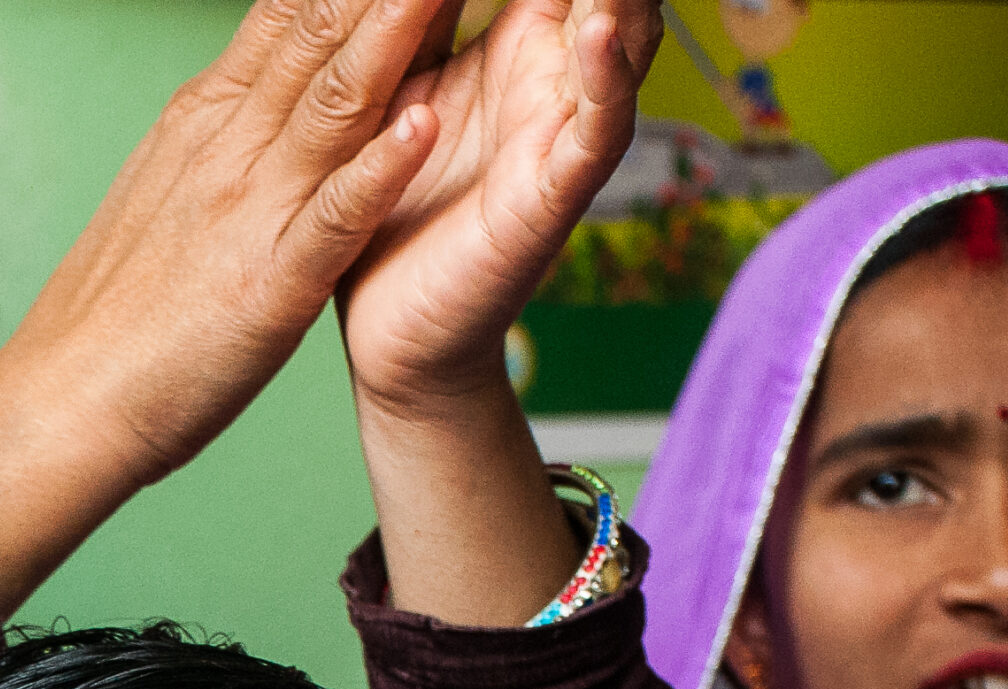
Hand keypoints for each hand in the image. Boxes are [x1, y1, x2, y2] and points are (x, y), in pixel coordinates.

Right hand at [0, 0, 452, 609]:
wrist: (60, 402)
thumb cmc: (113, 314)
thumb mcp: (163, 190)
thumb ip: (216, 134)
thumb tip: (248, 86)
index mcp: (204, 120)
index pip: (287, 13)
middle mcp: (228, 145)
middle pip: (318, 32)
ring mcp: (248, 210)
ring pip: (333, 101)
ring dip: (393, 35)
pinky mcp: (268, 286)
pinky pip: (333, 218)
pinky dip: (380, 170)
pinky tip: (423, 123)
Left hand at [341, 0, 661, 415]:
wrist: (390, 338)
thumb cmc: (391, 208)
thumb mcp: (393, 81)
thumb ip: (414, 10)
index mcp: (514, 34)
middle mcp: (554, 72)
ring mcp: (564, 131)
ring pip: (617, 31)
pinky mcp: (556, 197)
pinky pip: (594, 129)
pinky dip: (600, 76)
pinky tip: (591, 28)